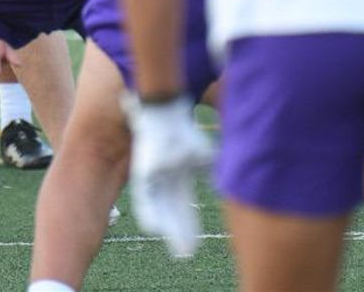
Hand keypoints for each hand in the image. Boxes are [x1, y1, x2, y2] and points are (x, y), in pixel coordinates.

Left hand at [124, 94, 211, 257]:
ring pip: (160, 207)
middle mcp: (164, 178)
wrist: (162, 110)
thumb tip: (218, 181)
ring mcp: (153, 175)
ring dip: (169, 227)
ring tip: (178, 248)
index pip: (182, 204)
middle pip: (171, 210)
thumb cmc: (179, 127)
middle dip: (180, 231)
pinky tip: (154, 227)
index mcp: (177, 174)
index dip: (188, 222)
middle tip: (186, 252)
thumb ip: (205, 165)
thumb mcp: (198, 150)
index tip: (194, 241)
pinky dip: (150, 212)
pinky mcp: (144, 170)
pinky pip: (146, 196)